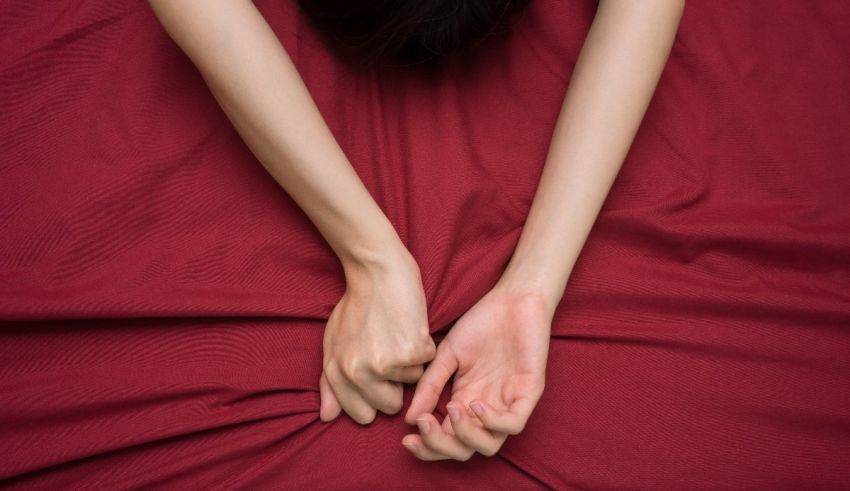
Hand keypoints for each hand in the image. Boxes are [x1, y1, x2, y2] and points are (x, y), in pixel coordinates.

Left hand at [320, 248, 436, 424]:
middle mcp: (358, 373)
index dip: (374, 397)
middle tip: (391, 352)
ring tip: (398, 333)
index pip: (362, 415)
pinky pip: (427, 363)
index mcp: (337, 372)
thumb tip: (327, 417)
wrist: (377, 269)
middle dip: (396, 384)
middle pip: (391, 406)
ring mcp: (385, 363)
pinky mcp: (411, 351)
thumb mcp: (334, 342)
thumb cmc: (357, 304)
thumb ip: (330, 382)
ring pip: (412, 383)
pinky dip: (424, 346)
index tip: (378, 378)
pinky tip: (410, 325)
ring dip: (410, 362)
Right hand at [401, 281, 551, 459]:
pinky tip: (474, 404)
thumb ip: (430, 386)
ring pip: (490, 445)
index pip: (447, 439)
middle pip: (465, 450)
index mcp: (466, 402)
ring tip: (451, 409)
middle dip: (441, 446)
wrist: (512, 298)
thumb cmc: (481, 323)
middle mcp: (486, 409)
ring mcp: (508, 403)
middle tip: (425, 424)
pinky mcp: (529, 393)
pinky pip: (514, 424)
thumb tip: (410, 418)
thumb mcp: (447, 355)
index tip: (406, 439)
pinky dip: (492, 422)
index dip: (427, 446)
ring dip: (466, 436)